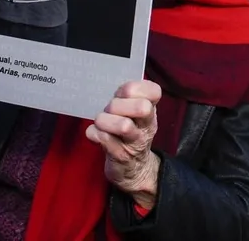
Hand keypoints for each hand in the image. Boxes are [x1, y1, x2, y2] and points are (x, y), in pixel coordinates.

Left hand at [86, 80, 161, 209]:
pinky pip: (105, 139)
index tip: (123, 93)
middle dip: (118, 105)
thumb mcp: (133, 114)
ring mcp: (135, 142)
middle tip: (109, 110)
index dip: (135, 87)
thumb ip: (125, 97)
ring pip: (124, 125)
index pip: (154, 91)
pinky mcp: (121, 156)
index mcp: (151, 110)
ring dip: (105, 121)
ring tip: (100, 123)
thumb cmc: (127, 133)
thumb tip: (105, 78)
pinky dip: (94, 133)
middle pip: (142, 107)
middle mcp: (146, 125)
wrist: (134, 169)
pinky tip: (94, 134)